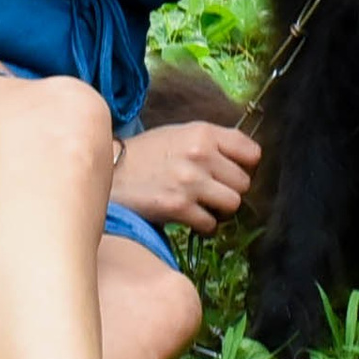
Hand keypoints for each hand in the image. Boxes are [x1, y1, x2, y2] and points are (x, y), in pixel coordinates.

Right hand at [109, 122, 261, 233]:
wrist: (106, 172)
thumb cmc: (146, 154)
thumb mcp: (180, 134)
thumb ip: (212, 143)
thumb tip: (247, 162)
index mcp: (203, 133)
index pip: (252, 153)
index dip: (246, 166)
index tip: (234, 172)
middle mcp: (200, 155)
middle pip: (244, 183)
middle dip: (231, 190)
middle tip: (214, 192)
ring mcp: (189, 182)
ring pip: (232, 204)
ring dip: (221, 210)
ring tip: (205, 206)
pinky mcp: (177, 207)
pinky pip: (210, 224)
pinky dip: (204, 225)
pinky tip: (191, 217)